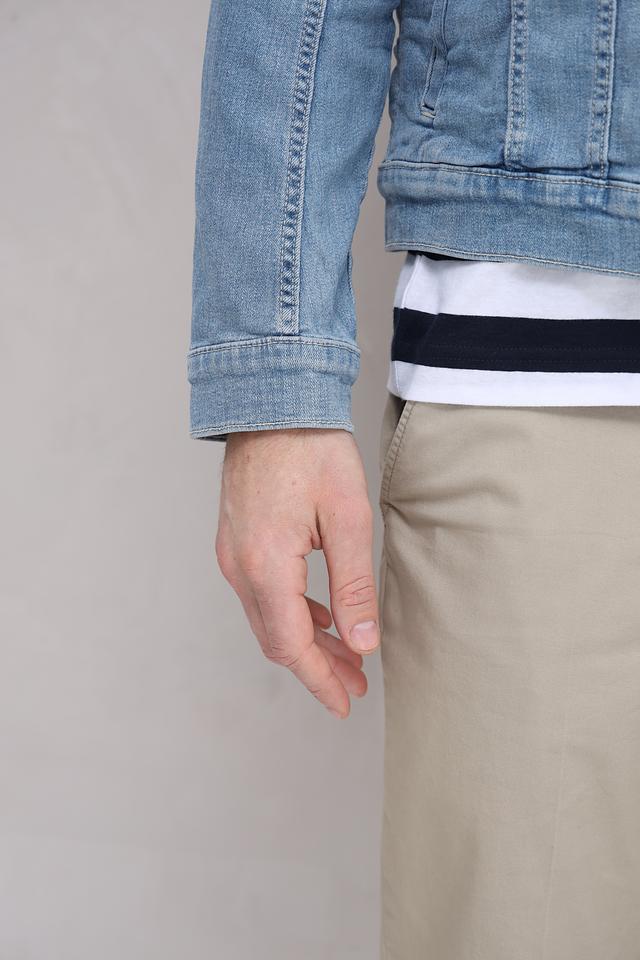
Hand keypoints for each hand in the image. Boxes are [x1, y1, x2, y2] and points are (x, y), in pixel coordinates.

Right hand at [215, 428, 379, 717]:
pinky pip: (261, 594)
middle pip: (276, 639)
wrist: (272, 401)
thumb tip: (363, 642)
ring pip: (268, 619)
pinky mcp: (236, 541)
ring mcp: (232, 553)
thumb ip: (353, 587)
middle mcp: (239, 566)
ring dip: (307, 642)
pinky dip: (292, 614)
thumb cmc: (311, 449)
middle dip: (317, 667)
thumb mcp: (347, 519)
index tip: (346, 703)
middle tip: (355, 684)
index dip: (320, 680)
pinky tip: (320, 617)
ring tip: (347, 656)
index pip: (291, 645)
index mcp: (266, 565)